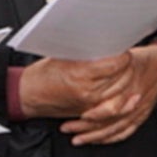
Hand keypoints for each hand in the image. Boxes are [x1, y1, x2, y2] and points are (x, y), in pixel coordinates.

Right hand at [15, 50, 137, 119]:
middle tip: (128, 59)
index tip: (125, 51)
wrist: (27, 95)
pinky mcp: (90, 112)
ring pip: (120, 93)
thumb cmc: (41, 76)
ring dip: (127, 81)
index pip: (114, 65)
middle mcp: (88, 91)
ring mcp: (90, 104)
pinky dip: (120, 97)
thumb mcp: (62, 57)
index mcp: (81, 74)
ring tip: (127, 71)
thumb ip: (86, 53)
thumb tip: (105, 45)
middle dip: (128, 68)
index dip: (123, 57)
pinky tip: (125, 89)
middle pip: (121, 79)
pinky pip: (112, 106)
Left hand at [65, 43, 156, 145]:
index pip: (108, 108)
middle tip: (66, 128)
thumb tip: (79, 63)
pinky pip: (125, 132)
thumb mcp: (121, 56)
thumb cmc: (141, 59)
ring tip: (77, 139)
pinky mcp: (142, 116)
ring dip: (95, 137)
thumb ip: (104, 64)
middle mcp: (133, 102)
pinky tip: (98, 141)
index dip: (90, 115)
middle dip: (85, 128)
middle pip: (107, 122)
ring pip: (115, 130)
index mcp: (128, 88)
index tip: (71, 115)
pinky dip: (111, 138)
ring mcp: (138, 111)